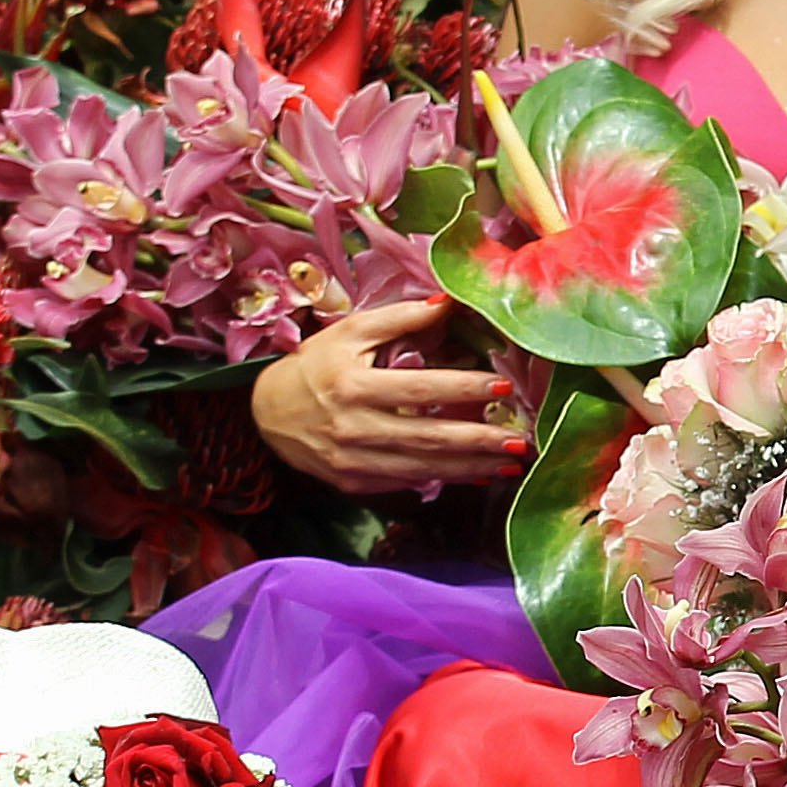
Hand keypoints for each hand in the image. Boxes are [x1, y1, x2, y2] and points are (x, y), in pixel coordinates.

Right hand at [254, 300, 525, 493]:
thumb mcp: (348, 333)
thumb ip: (399, 318)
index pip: (419, 388)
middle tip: (521, 440)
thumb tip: (448, 302)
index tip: (503, 387)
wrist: (266, 413)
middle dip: (478, 441)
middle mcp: (354, 427)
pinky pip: (408, 484)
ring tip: (511, 463)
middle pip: (427, 437)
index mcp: (352, 385)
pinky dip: (445, 481)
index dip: (462, 388)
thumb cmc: (313, 365)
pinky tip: (478, 476)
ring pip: (423, 468)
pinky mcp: (355, 483)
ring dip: (471, 468)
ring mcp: (354, 462)